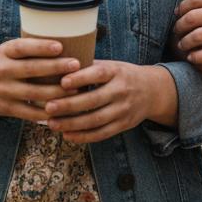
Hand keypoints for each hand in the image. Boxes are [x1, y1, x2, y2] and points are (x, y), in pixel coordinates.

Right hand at [0, 38, 80, 121]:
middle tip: (76, 65)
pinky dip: (47, 112)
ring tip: (77, 88)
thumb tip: (64, 43)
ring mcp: (3, 90)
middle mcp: (2, 70)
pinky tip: (63, 110)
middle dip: (56, 68)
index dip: (41, 47)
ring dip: (57, 92)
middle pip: (31, 70)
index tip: (60, 46)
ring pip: (34, 93)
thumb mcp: (6, 51)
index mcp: (4, 52)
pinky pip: (29, 112)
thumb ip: (28, 49)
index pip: (22, 47)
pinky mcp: (6, 108)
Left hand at [43, 61, 170, 143]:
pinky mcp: (123, 125)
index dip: (81, 78)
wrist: (153, 91)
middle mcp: (122, 91)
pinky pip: (101, 133)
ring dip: (72, 124)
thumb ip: (89, 67)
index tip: (62, 82)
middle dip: (69, 105)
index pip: (98, 74)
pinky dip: (83, 136)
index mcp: (117, 72)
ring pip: (96, 120)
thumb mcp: (111, 65)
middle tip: (48, 107)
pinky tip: (67, 135)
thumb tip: (57, 66)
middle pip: (94, 100)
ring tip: (52, 123)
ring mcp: (123, 110)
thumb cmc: (122, 75)